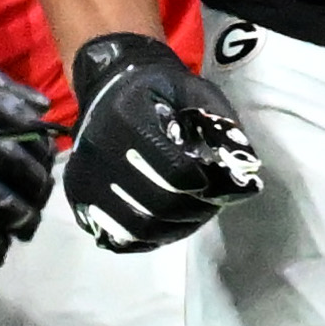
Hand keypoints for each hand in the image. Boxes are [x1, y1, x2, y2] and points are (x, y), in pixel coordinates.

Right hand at [63, 33, 267, 251]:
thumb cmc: (161, 92)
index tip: (217, 183)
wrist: (111, 87)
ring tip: (194, 214)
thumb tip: (246, 175)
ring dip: (175, 228)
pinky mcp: (78, 197)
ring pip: (138, 227)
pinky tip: (168, 223)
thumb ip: (222, 129)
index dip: (205, 185)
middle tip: (212, 204)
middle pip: (157, 204)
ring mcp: (83, 176)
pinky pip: (117, 234)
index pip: (174, 171)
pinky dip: (147, 238)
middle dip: (195, 211)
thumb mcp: (198, 94)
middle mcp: (99, 149)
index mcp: (127, 117)